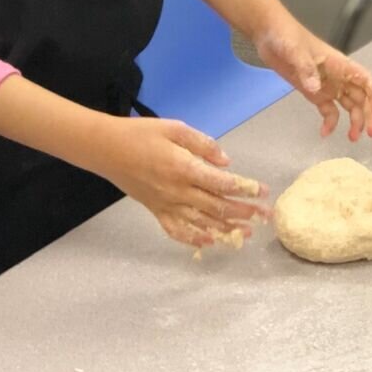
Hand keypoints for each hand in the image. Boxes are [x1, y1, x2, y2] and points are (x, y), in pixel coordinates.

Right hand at [100, 117, 269, 249]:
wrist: (106, 149)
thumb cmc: (141, 134)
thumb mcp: (174, 128)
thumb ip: (202, 144)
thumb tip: (226, 162)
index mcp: (184, 168)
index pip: (222, 184)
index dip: (245, 189)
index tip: (263, 192)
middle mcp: (178, 192)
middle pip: (217, 207)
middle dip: (244, 213)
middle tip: (265, 216)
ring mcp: (166, 205)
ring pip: (201, 223)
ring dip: (226, 229)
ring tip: (247, 234)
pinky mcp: (155, 212)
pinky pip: (176, 231)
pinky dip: (194, 239)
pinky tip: (209, 243)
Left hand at [254, 20, 371, 140]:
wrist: (268, 33)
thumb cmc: (285, 34)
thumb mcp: (295, 49)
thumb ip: (306, 68)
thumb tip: (316, 88)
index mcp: (339, 64)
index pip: (366, 80)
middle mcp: (338, 76)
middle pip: (362, 97)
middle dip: (369, 115)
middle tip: (371, 133)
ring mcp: (327, 85)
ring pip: (349, 106)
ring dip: (354, 122)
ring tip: (352, 138)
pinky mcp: (314, 92)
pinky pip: (328, 110)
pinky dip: (330, 122)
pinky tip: (325, 132)